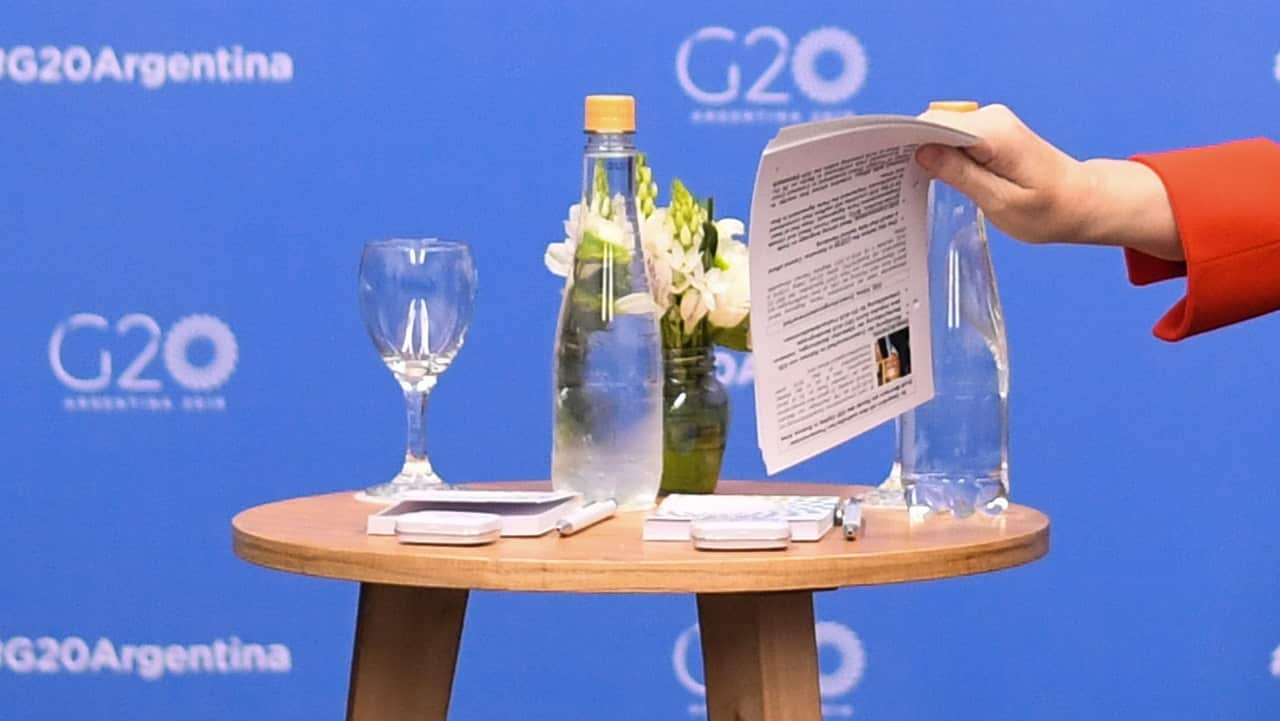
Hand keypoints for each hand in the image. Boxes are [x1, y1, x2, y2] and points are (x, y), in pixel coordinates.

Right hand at [916, 104, 1181, 260]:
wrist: (1082, 203)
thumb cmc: (1048, 211)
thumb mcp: (1001, 202)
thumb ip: (961, 174)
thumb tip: (923, 152)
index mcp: (994, 133)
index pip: (935, 123)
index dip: (906, 139)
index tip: (882, 163)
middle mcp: (991, 119)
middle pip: (933, 124)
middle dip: (910, 148)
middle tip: (891, 183)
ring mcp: (990, 124)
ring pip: (939, 131)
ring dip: (922, 153)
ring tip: (907, 183)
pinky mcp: (988, 135)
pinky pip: (952, 138)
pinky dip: (937, 155)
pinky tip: (930, 178)